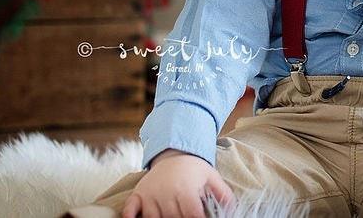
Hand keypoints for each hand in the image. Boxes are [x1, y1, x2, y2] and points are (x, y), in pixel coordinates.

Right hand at [121, 150, 236, 217]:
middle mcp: (166, 192)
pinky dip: (129, 217)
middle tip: (183, 217)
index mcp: (186, 189)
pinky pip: (130, 209)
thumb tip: (233, 210)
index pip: (192, 215)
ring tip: (169, 217)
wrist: (172, 153)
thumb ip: (223, 194)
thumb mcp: (211, 177)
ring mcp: (150, 194)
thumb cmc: (194, 170)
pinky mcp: (138, 194)